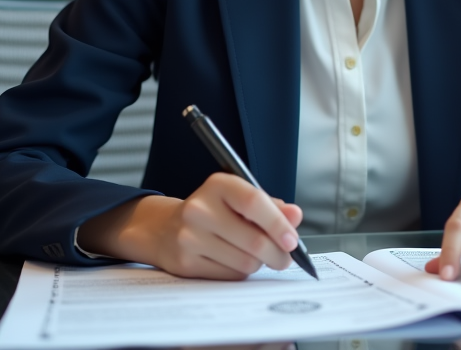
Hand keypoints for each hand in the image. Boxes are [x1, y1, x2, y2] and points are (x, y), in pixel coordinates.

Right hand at [76, 172, 303, 279]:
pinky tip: (235, 260)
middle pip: (254, 240)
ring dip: (259, 263)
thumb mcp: (239, 199)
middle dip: (277, 253)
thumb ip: (270, 206)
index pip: (254, 202)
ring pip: (245, 261)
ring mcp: (190, 237)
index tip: (292, 240)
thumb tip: (295, 216)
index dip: (278, 223)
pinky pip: (230, 275)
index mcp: (218, 185)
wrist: (165, 229)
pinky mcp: (186, 263)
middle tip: (285, 257)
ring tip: (257, 256)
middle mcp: (200, 209)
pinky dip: (241, 272)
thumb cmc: (213, 212)